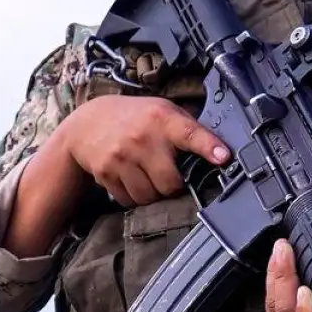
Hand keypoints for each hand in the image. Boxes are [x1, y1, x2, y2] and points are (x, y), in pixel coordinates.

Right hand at [55, 95, 229, 206]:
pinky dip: (134, 196)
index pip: (190, 134)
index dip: (209, 147)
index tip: (224, 157)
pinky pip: (129, 200)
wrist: (87, 124)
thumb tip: (218, 154)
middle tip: (168, 174)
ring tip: (147, 176)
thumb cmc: (134, 118)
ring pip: (150, 196)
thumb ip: (186, 129)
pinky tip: (131, 179)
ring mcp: (121, 156)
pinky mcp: (106, 173)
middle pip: (171, 183)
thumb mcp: (161, 111)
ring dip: (153, 193)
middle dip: (174, 185)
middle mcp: (142, 138)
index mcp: (162, 119)